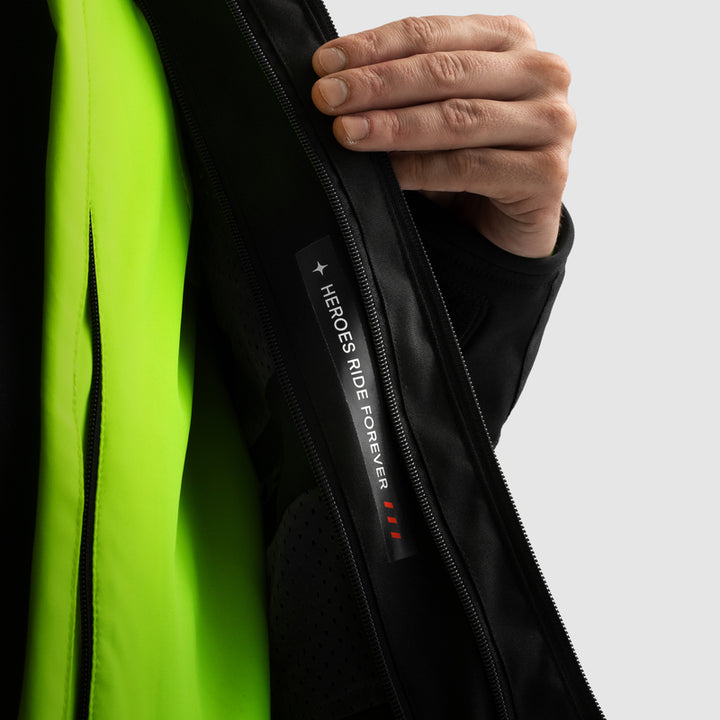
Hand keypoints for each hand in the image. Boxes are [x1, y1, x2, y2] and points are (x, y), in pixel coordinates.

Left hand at [311, 15, 575, 257]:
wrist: (510, 223)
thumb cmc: (471, 159)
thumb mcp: (439, 114)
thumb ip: (408, 92)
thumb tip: (337, 83)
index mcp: (510, 40)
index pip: (432, 33)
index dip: (375, 46)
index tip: (324, 63)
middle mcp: (541, 71)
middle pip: (445, 71)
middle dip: (377, 84)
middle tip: (327, 98)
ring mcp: (552, 121)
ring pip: (458, 117)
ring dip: (393, 126)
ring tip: (346, 133)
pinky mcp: (548, 172)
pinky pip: (469, 167)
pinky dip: (421, 170)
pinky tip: (386, 174)